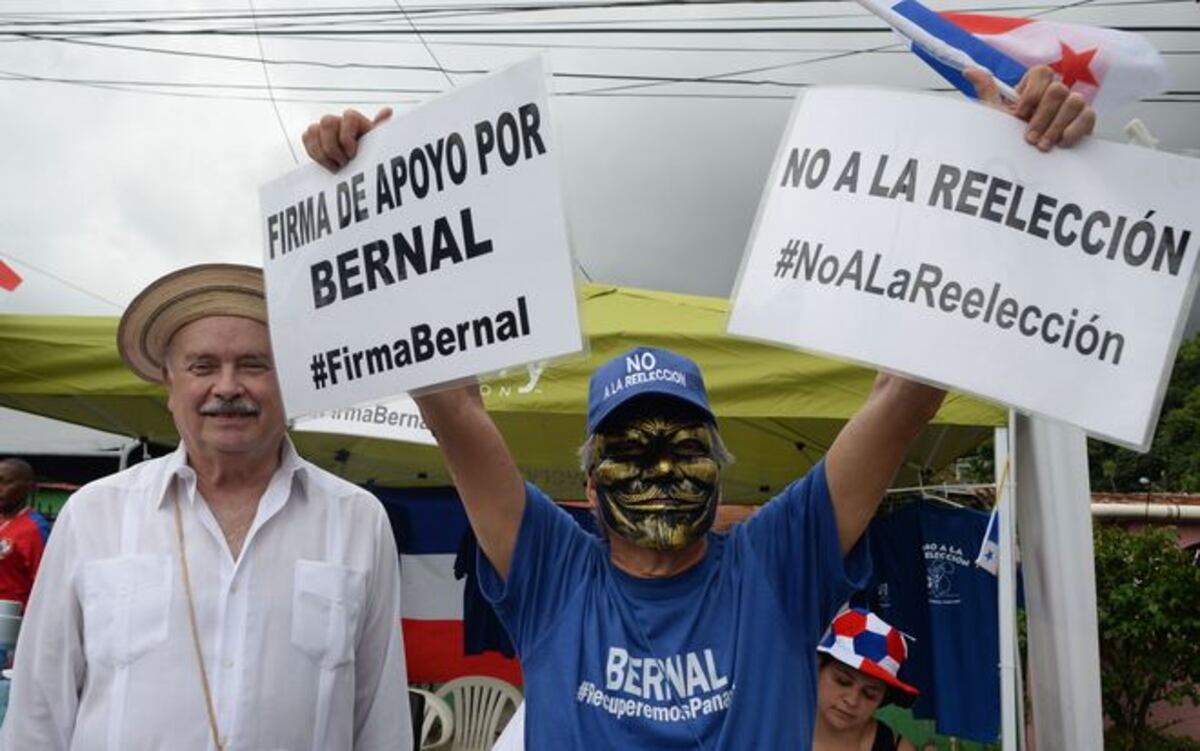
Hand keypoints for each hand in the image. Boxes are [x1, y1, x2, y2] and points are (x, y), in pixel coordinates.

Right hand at [301, 107, 392, 170]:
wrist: (356, 166)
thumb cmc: (369, 154)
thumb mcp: (377, 143)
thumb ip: (379, 127)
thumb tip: (387, 110)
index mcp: (354, 119)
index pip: (348, 116)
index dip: (347, 138)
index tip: (353, 155)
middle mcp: (338, 120)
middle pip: (327, 122)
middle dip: (333, 147)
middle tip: (344, 163)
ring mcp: (323, 128)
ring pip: (312, 130)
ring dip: (323, 154)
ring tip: (336, 166)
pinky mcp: (312, 136)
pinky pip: (306, 138)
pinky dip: (314, 153)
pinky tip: (328, 164)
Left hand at [964, 65, 1095, 151]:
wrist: (1023, 168)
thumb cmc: (1008, 140)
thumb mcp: (994, 116)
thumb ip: (987, 92)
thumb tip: (968, 69)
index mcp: (1034, 89)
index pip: (1041, 72)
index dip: (1031, 93)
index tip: (1018, 114)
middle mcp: (1055, 94)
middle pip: (1058, 89)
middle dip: (1041, 116)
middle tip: (1029, 137)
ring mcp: (1072, 106)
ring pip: (1074, 101)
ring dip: (1055, 126)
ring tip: (1042, 145)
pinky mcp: (1085, 121)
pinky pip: (1088, 115)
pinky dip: (1073, 130)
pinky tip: (1060, 144)